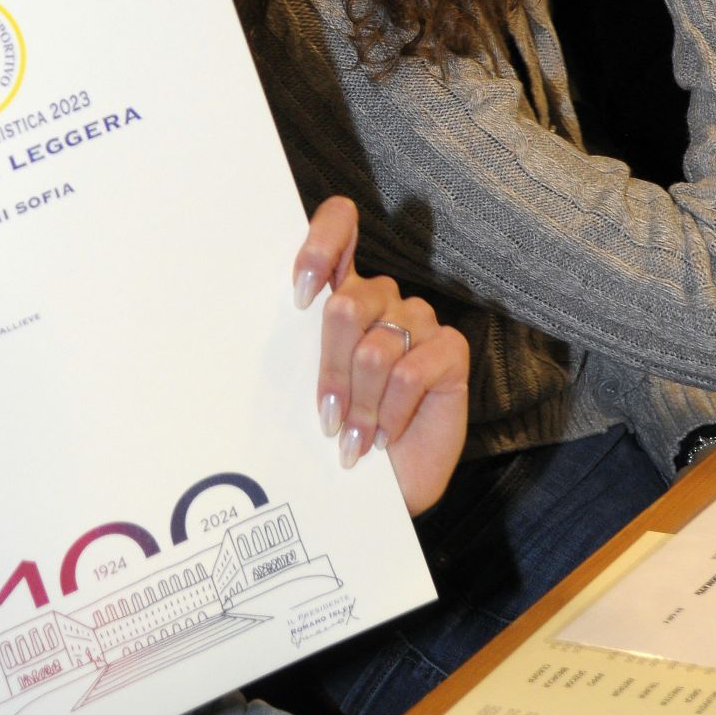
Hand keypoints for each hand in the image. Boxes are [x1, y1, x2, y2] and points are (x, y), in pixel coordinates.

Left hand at [294, 198, 469, 515]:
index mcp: (343, 293)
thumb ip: (298, 346)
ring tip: (353, 440)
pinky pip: (410, 373)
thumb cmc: (339, 431)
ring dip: (360, 405)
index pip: (338, 225)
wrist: (379, 489)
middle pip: (346, 306)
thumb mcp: (306, 387)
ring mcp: (419, 320)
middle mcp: (383, 298)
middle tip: (327, 419)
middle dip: (331, 372)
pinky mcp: (450, 349)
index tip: (299, 298)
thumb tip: (265, 325)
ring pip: (375, 348)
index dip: (318, 247)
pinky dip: (390, 413)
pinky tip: (383, 437)